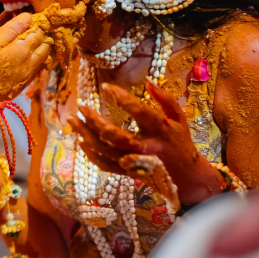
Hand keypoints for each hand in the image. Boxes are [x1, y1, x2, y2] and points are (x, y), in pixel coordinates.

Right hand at [0, 13, 51, 105]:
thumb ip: (9, 29)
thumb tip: (27, 17)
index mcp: (19, 47)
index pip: (34, 28)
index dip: (35, 19)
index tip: (32, 14)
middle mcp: (26, 61)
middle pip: (42, 42)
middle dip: (42, 31)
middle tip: (37, 24)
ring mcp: (25, 75)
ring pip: (43, 56)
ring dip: (44, 46)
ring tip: (39, 39)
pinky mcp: (20, 86)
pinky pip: (37, 70)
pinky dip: (39, 61)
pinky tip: (34, 57)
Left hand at [69, 82, 222, 204]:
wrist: (185, 176)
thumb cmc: (180, 141)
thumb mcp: (179, 118)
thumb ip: (166, 99)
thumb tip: (148, 81)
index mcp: (161, 131)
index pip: (140, 112)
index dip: (123, 98)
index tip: (105, 87)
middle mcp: (147, 147)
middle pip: (117, 136)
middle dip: (96, 121)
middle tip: (82, 106)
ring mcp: (135, 162)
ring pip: (106, 151)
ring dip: (86, 135)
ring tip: (72, 120)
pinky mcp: (127, 172)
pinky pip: (105, 165)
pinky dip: (91, 154)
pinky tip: (80, 140)